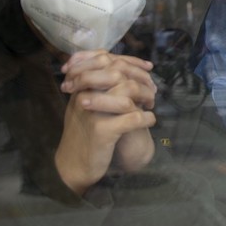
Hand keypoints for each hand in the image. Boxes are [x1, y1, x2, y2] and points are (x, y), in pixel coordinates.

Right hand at [56, 51, 157, 194]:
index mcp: (81, 85)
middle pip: (118, 71)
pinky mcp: (102, 130)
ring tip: (150, 104)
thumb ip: (98, 85)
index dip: (131, 61)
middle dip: (141, 77)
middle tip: (152, 89)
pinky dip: (146, 118)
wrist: (73, 164)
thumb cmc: (84, 133)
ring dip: (146, 95)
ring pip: (127, 91)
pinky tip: (150, 120)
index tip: (149, 68)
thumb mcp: (85, 104)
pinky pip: (132, 117)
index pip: (106, 60)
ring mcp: (92, 111)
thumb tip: (122, 66)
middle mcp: (84, 94)